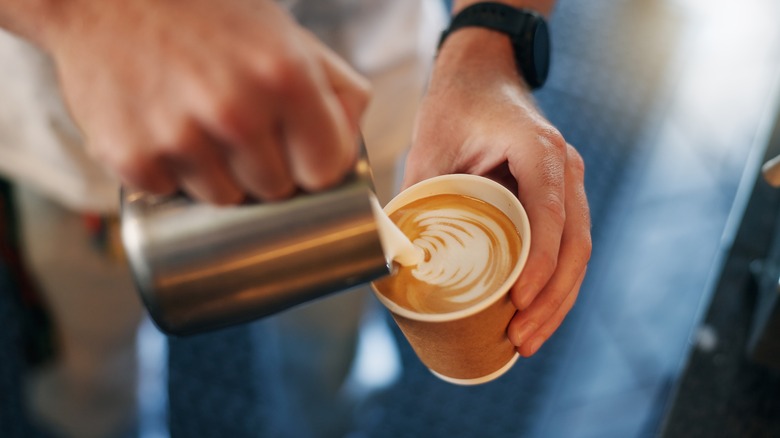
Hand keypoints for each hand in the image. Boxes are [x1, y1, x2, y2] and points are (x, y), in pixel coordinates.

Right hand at [39, 0, 369, 203]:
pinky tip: (162, 130)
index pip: (325, 171)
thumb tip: (351, 147)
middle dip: (266, 169)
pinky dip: (169, 173)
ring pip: (225, 199)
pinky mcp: (131, 157)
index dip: (314, 166)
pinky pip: (171, 193)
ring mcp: (180, 137)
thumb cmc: (208, 16)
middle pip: (275, 190)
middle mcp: (236, 111)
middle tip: (240, 129)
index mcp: (287, 77)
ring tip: (199, 126)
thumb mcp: (286, 35)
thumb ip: (337, 89)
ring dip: (218, 175)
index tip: (299, 155)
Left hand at [403, 28, 590, 356]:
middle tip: (521, 338)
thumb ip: (417, 198)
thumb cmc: (456, 106)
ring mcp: (568, 184)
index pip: (549, 211)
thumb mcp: (430, 146)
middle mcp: (564, 168)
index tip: (518, 301)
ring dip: (558, 301)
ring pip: (578, 251)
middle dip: (551, 299)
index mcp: (537, 148)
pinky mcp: (560, 199)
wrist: (483, 75)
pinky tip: (535, 314)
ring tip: (527, 340)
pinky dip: (556, 284)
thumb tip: (396, 261)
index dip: (540, 261)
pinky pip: (568, 247)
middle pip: (574, 243)